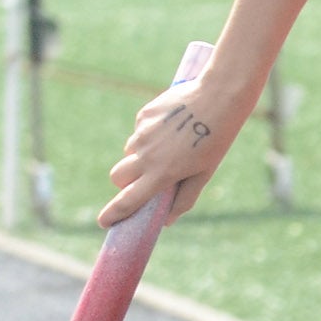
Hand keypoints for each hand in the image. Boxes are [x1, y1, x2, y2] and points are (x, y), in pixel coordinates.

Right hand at [98, 74, 239, 227]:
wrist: (217, 98)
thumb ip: (184, 198)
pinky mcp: (143, 115)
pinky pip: (139, 131)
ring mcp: (142, 134)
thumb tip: (167, 221)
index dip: (113, 214)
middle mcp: (146, 155)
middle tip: (143, 179)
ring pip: (130, 152)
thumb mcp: (204, 173)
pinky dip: (150, 134)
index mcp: (161, 174)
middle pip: (118, 176)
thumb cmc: (216, 140)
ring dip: (141, 156)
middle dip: (124, 182)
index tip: (103, 222)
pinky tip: (173, 126)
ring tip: (172, 145)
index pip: (128, 200)